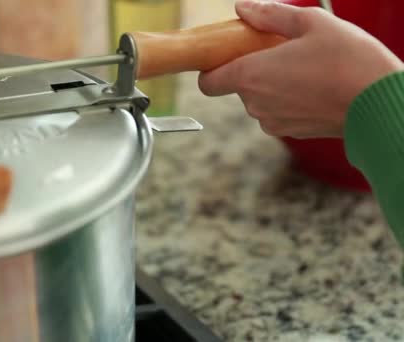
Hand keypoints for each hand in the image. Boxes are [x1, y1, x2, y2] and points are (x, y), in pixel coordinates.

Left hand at [198, 0, 403, 137]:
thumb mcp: (312, 22)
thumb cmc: (348, 60)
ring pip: (260, 99)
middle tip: (283, 52)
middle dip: (254, 69)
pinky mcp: (291, 133)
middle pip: (238, 86)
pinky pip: (279, 112)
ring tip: (306, 68)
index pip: (208, 82)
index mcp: (250, 76)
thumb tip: (243, 8)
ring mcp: (272, 122)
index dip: (212, 68)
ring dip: (273, 84)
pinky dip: (288, 100)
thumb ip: (270, 15)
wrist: (379, 104)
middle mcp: (254, 104)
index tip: (228, 56)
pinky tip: (315, 86)